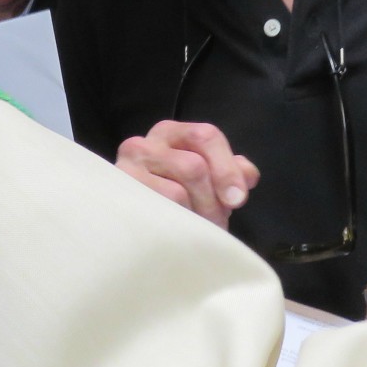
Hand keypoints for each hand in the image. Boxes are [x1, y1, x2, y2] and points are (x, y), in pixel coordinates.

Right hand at [117, 120, 261, 229]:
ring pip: (177, 193)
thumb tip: (247, 176)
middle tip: (217, 223)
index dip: (227, 169)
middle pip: (194, 167)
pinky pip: (158, 212)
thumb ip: (229, 171)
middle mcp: (144, 145)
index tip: (238, 200)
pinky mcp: (118, 198)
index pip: (206, 136)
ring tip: (199, 231)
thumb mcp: (206, 178)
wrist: (127, 221)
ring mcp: (126, 171)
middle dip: (213, 201)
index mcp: (171, 133)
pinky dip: (177, 226)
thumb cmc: (173, 195)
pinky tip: (179, 233)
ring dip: (196, 217)